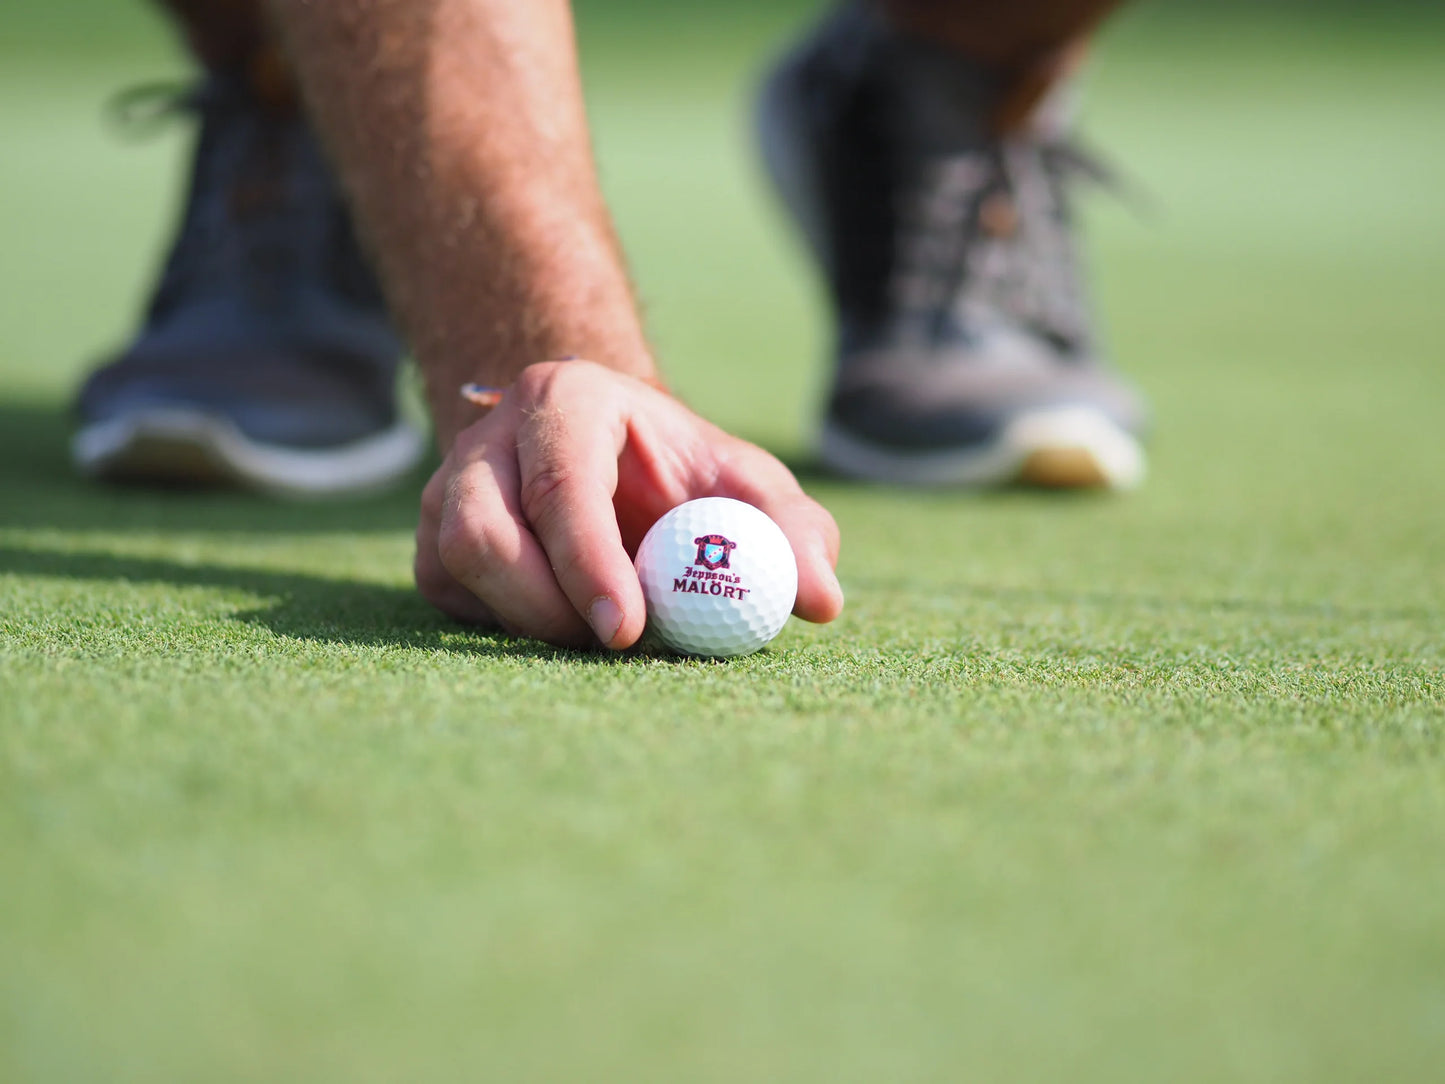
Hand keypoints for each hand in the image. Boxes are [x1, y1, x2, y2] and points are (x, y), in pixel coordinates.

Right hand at [415, 361, 843, 648]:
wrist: (612, 458)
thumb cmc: (685, 474)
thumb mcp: (747, 487)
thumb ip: (791, 533)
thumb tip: (821, 600)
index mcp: (567, 401)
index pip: (561, 482)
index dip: (589, 562)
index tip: (628, 629)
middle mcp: (490, 436)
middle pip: (482, 530)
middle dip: (548, 606)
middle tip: (615, 646)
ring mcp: (450, 486)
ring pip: (455, 566)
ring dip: (527, 619)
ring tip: (597, 625)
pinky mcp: (434, 538)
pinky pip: (447, 598)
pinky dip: (503, 623)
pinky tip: (558, 612)